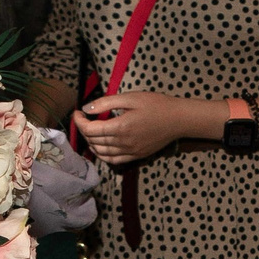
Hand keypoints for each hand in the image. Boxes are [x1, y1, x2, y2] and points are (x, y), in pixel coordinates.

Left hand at [71, 90, 199, 165]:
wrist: (179, 119)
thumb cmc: (157, 105)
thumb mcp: (130, 97)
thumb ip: (106, 103)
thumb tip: (87, 108)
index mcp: (120, 127)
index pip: (90, 129)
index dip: (79, 120)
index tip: (78, 112)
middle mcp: (123, 143)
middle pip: (93, 140)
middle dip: (84, 130)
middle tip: (84, 119)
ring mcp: (130, 151)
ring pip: (101, 152)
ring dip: (91, 142)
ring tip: (91, 132)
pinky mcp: (136, 155)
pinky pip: (113, 160)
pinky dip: (102, 155)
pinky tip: (100, 147)